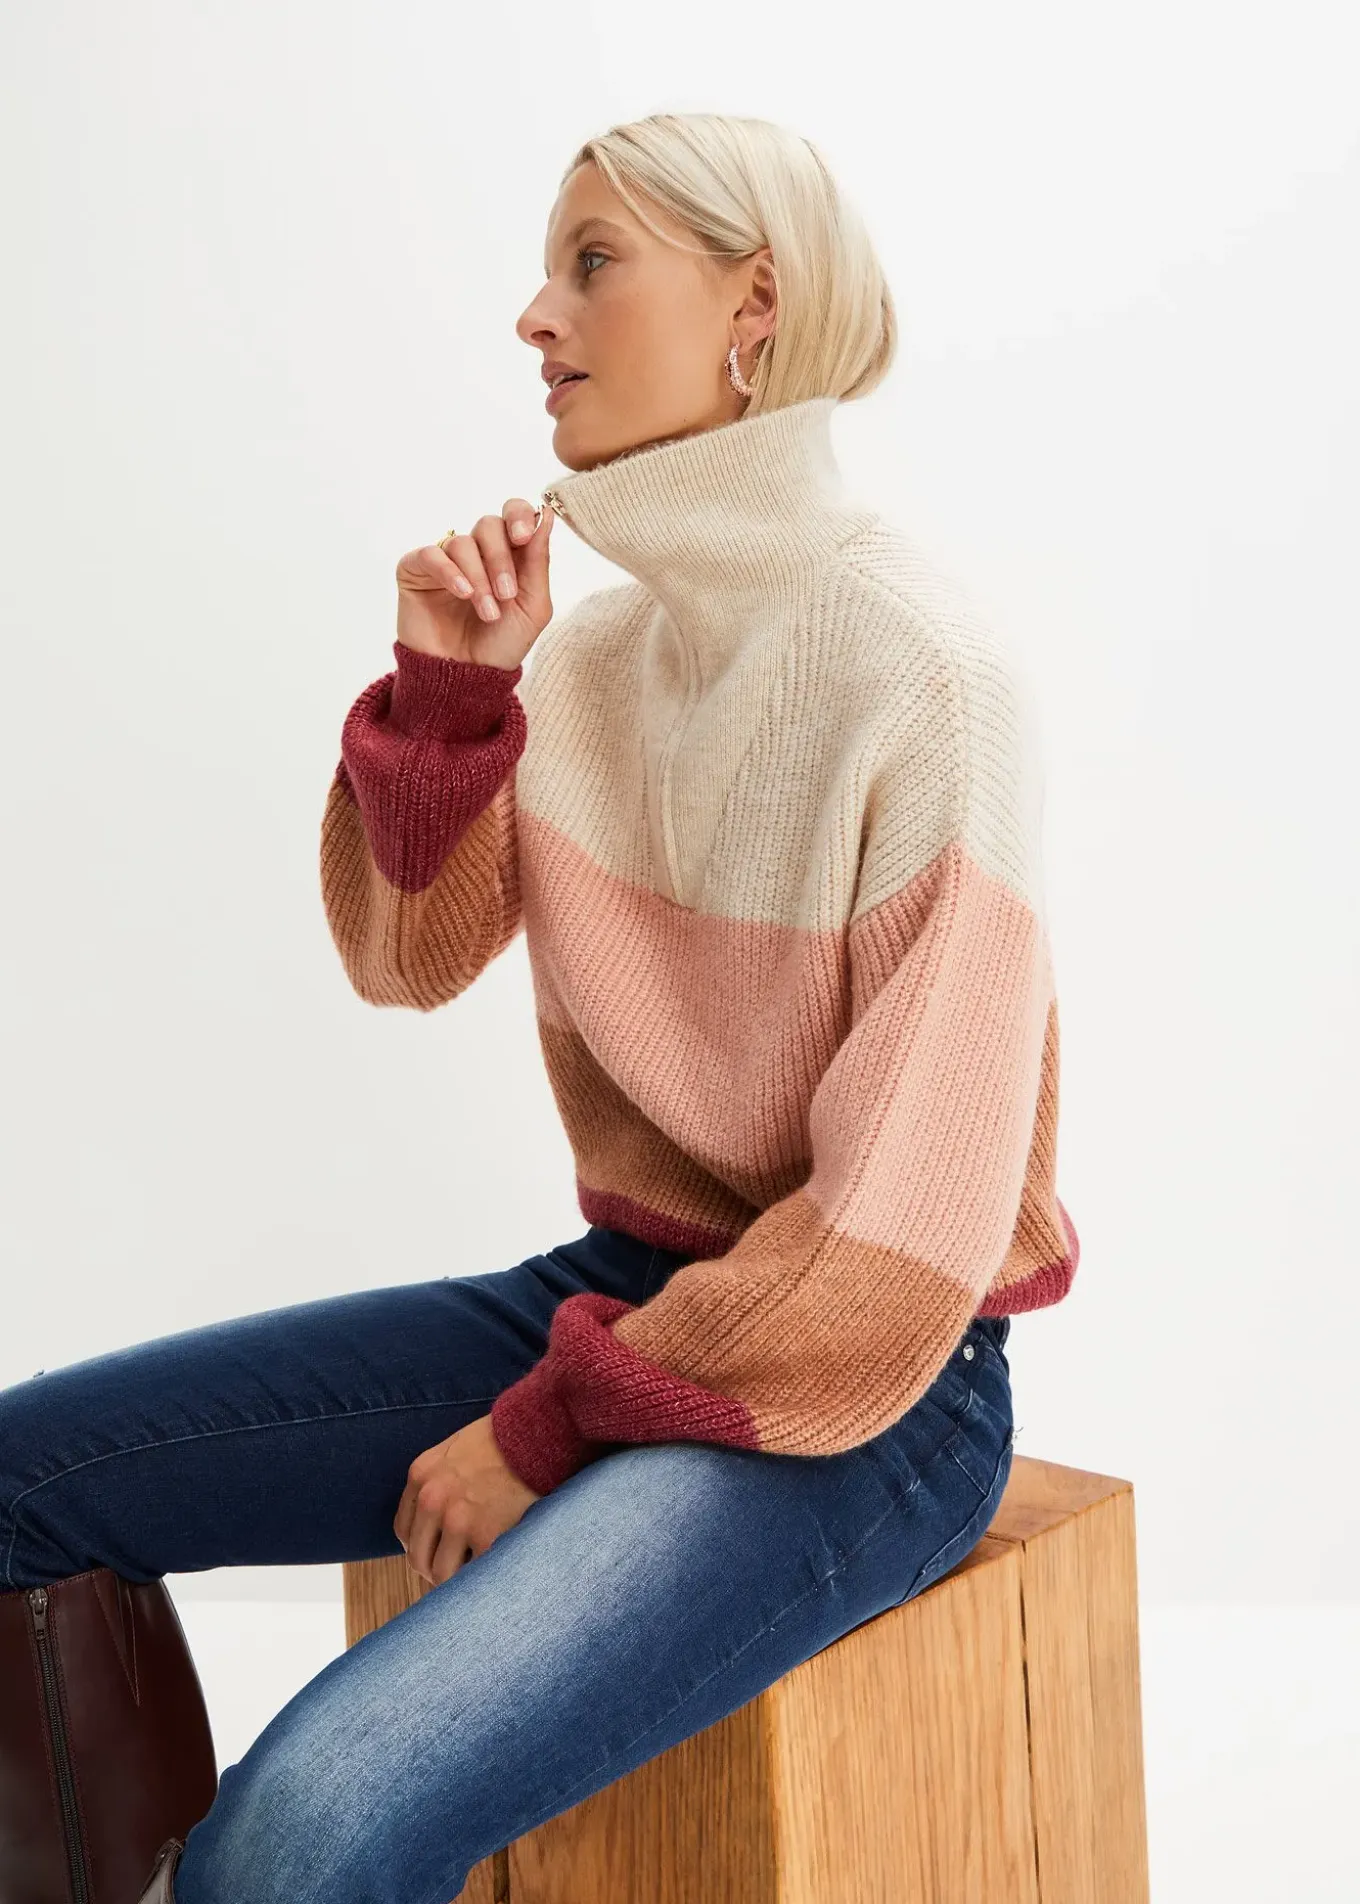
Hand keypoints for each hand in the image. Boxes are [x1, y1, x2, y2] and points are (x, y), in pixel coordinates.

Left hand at [393, 1412, 541, 1586]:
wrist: (538, 1432)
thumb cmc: (503, 1438)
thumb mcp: (455, 1448)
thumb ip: (438, 1479)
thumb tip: (435, 1518)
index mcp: (421, 1475)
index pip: (404, 1529)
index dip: (421, 1545)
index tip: (437, 1550)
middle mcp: (433, 1499)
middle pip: (418, 1556)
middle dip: (435, 1567)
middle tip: (457, 1568)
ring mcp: (458, 1520)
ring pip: (442, 1574)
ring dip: (458, 1577)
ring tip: (477, 1569)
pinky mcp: (487, 1536)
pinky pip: (473, 1575)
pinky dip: (482, 1576)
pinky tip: (493, 1564)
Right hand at [394, 497, 553, 670]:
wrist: (467, 678)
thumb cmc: (502, 645)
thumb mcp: (533, 606)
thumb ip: (539, 560)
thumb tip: (545, 513)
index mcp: (509, 554)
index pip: (513, 512)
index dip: (518, 516)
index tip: (523, 538)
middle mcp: (476, 552)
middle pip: (488, 525)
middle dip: (501, 559)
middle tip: (506, 594)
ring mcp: (445, 560)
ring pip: (462, 543)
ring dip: (479, 577)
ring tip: (487, 612)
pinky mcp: (415, 571)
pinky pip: (431, 554)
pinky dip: (449, 572)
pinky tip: (462, 594)